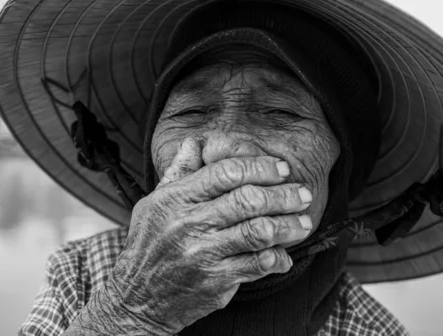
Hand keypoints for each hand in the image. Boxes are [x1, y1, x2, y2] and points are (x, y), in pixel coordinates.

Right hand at [104, 137, 312, 333]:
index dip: (260, 167)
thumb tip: (194, 143)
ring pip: (258, 232)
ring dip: (288, 225)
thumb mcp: (154, 203)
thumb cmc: (150, 246)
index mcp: (176, 199)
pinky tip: (284, 254)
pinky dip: (277, 258)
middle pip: (248, 200)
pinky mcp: (215, 280)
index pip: (225, 173)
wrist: (138, 299)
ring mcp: (203, 253)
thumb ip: (179, 172)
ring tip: (304, 222)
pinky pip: (256, 265)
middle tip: (302, 193)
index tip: (282, 169)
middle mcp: (189, 223)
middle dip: (283, 194)